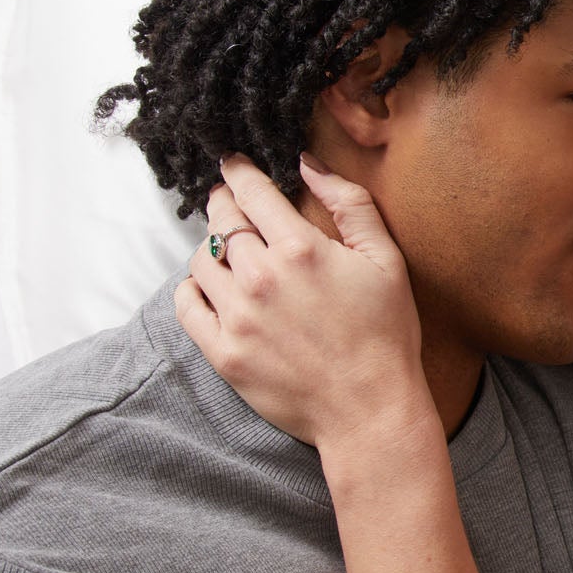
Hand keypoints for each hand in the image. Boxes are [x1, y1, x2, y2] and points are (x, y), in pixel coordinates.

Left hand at [177, 152, 432, 448]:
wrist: (370, 409)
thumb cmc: (386, 334)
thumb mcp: (386, 260)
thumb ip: (349, 204)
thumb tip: (308, 165)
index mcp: (301, 249)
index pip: (252, 192)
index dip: (238, 171)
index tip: (232, 163)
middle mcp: (261, 278)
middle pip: (222, 223)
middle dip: (223, 204)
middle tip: (228, 202)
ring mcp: (237, 317)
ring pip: (200, 260)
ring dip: (210, 247)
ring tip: (226, 250)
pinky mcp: (223, 352)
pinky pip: (186, 304)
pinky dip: (191, 287)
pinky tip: (209, 286)